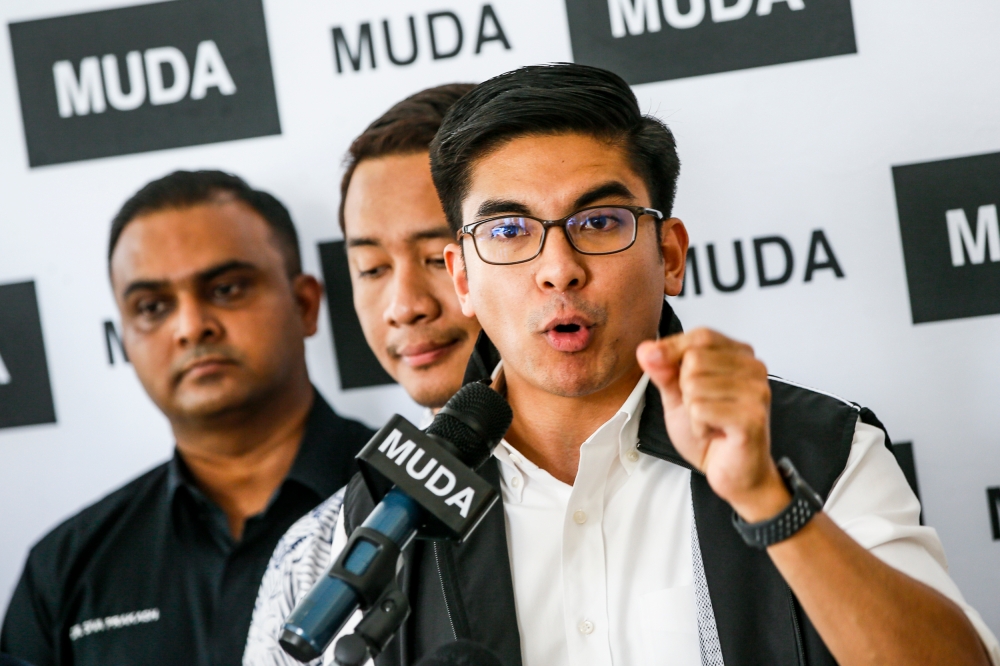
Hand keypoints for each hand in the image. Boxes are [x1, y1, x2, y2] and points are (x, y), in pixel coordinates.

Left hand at [637, 328, 789, 521]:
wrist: (734, 473)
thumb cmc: (712, 433)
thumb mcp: (678, 396)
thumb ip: (663, 371)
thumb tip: (646, 350)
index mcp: (739, 355)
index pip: (701, 336)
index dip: (671, 348)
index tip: (653, 360)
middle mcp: (753, 368)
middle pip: (694, 359)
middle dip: (684, 390)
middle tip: (702, 410)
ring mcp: (756, 391)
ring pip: (694, 385)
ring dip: (692, 412)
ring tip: (709, 423)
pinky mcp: (752, 416)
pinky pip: (701, 409)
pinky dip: (698, 426)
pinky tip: (714, 433)